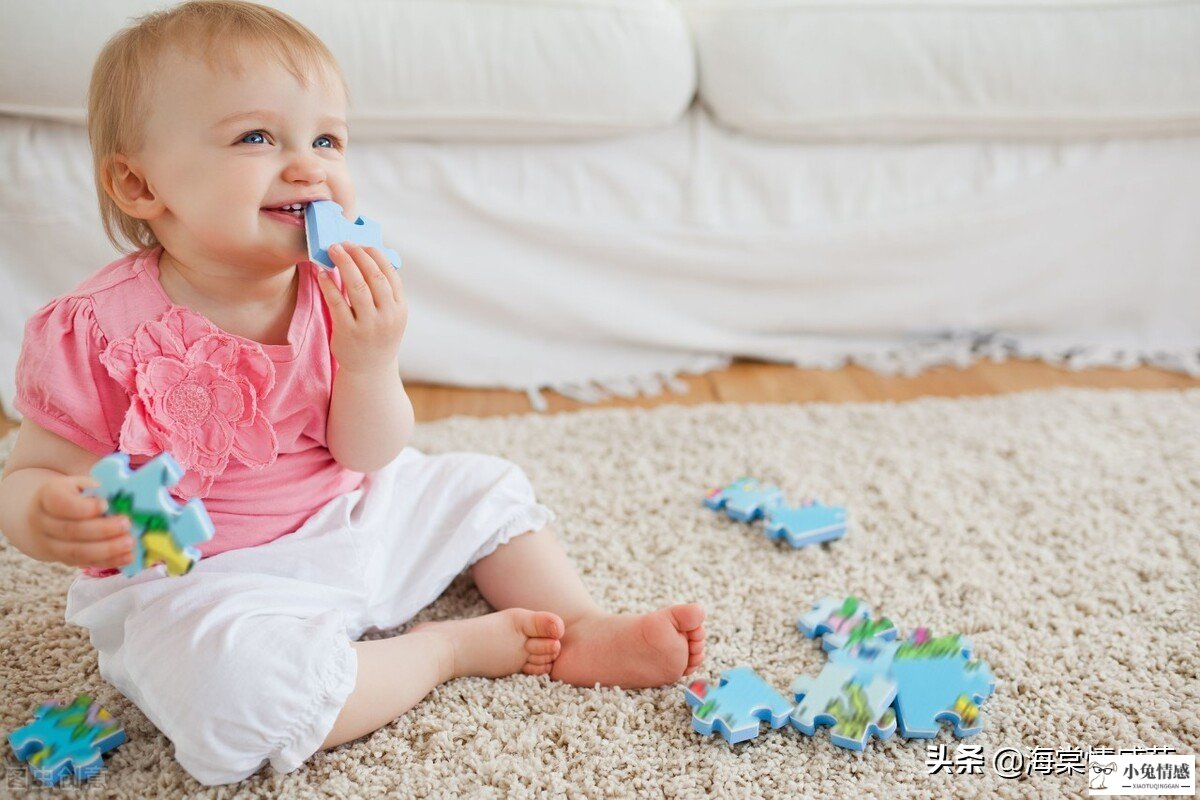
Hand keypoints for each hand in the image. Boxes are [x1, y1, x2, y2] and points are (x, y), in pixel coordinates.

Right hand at [29, 474, 133, 568]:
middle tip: (127, 524)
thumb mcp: (81, 484)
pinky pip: (85, 563)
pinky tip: (128, 557)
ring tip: (130, 543)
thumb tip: (126, 500)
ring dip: (107, 549)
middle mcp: (43, 522)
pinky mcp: (63, 559)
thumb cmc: (73, 495)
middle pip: (71, 530)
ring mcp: (50, 544)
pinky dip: (109, 561)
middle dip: (102, 530)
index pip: (61, 503)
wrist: (45, 517)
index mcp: (47, 496)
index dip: (84, 507)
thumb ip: (98, 490)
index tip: (106, 505)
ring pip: (77, 552)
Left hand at [316, 242, 406, 374]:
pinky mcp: (348, 332)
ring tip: (333, 250)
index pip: (389, 275)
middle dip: (358, 255)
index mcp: (399, 308)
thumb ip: (384, 291)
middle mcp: (387, 316)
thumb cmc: (378, 334)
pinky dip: (329, 285)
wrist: (370, 368)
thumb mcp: (390, 315)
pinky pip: (337, 302)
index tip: (362, 244)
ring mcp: (368, 325)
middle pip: (373, 277)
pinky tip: (322, 274)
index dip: (375, 256)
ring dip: (344, 264)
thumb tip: (367, 256)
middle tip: (344, 243)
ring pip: (357, 287)